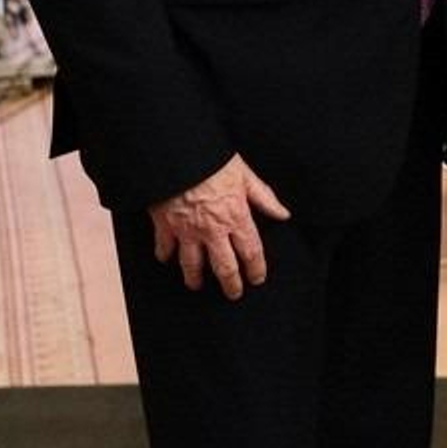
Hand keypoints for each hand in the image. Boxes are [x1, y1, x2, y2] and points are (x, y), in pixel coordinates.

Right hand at [149, 154, 291, 298]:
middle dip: (230, 285)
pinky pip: (164, 248)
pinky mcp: (164, 226)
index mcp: (235, 217)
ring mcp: (187, 231)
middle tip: (233, 293)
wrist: (176, 153)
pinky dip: (164, 256)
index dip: (256, 269)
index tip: (257, 279)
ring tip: (197, 285)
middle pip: (224, 267)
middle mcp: (212, 230)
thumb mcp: (245, 175)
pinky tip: (166, 259)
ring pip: (192, 265)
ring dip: (195, 278)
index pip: (251, 252)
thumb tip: (282, 213)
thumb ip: (264, 197)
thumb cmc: (211, 160)